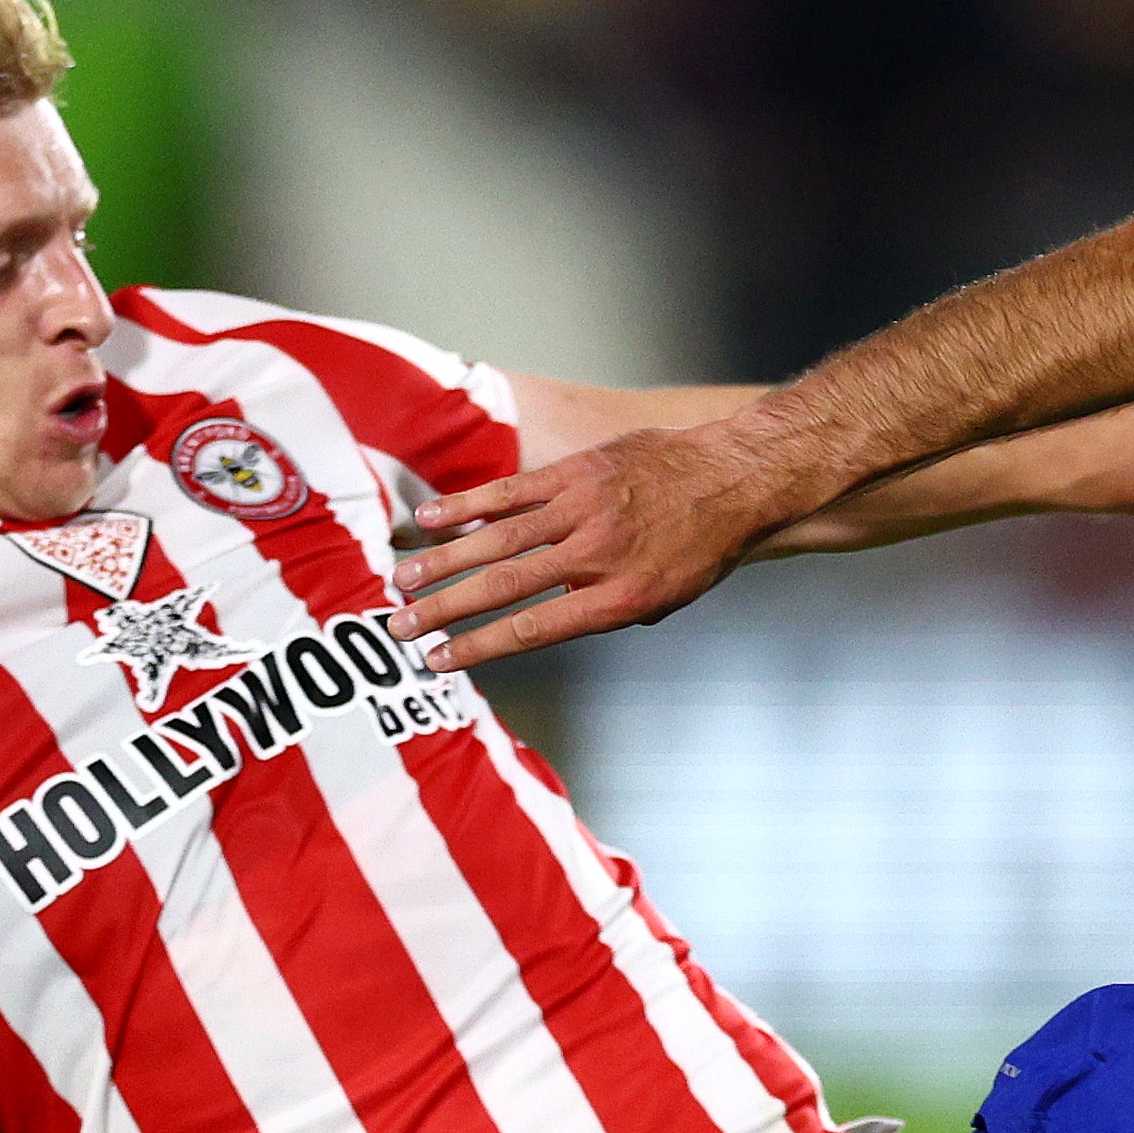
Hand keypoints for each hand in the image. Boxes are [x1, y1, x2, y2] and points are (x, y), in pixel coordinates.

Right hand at [393, 418, 816, 671]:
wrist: (734, 477)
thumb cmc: (700, 545)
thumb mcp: (665, 597)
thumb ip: (604, 610)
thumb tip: (544, 618)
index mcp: (618, 598)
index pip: (533, 629)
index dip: (481, 648)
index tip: (439, 661)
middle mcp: (596, 556)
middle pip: (504, 588)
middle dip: (446, 612)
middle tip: (400, 627)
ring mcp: (583, 509)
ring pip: (498, 539)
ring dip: (443, 562)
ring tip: (402, 581)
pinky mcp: (576, 471)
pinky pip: (511, 491)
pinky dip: (468, 507)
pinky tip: (430, 521)